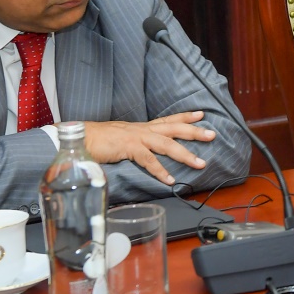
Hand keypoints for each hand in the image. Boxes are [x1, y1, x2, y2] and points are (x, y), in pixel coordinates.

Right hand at [82, 111, 216, 185]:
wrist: (80, 137)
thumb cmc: (99, 140)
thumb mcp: (122, 139)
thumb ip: (135, 143)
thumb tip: (144, 151)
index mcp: (142, 127)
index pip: (168, 119)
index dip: (185, 116)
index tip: (201, 114)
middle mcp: (143, 130)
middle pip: (174, 128)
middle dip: (194, 131)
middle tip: (212, 134)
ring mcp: (137, 138)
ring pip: (167, 144)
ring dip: (185, 154)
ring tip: (201, 163)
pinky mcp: (128, 148)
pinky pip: (148, 160)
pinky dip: (160, 171)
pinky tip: (170, 180)